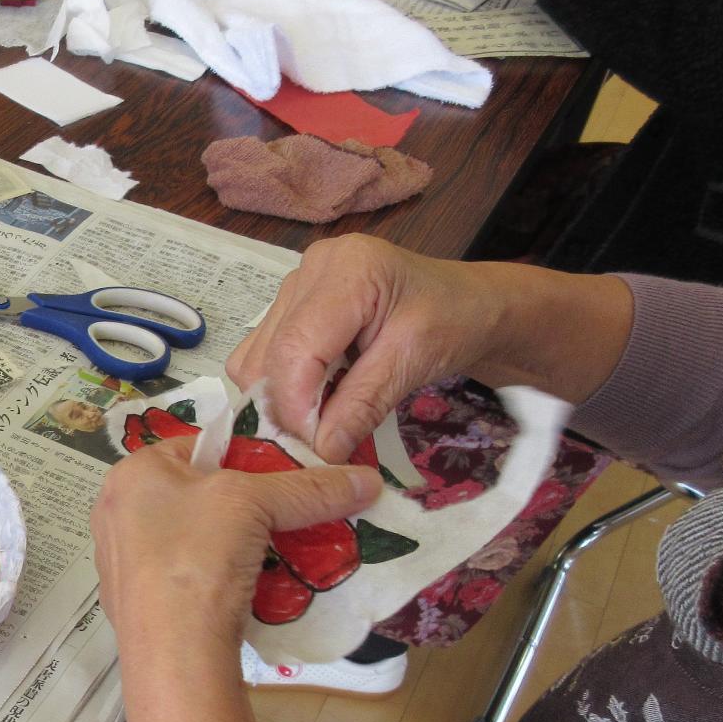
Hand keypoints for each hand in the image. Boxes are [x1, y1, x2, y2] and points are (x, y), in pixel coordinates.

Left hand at [91, 435, 379, 648]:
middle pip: (195, 493)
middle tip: (285, 515)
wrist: (174, 652)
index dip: (243, 453)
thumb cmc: (198, 555)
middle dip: (242, 504)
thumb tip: (368, 480)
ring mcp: (122, 564)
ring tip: (273, 553)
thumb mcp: (256, 504)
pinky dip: (216, 579)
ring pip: (191, 538)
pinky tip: (248, 590)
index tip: (283, 474)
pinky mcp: (136, 606)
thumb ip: (310, 488)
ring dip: (232, 544)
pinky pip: (186, 578)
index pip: (195, 445)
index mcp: (130, 474)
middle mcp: (115, 514)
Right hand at [226, 235, 507, 462]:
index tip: (317, 449)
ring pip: (254, 358)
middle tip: (322, 444)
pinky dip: (282, 387)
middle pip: (267, 354)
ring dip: (281, 399)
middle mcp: (309, 270)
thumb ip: (364, 403)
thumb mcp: (416, 361)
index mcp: (346, 269)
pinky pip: (262, 354)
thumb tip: (322, 452)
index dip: (297, 405)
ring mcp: (295, 285)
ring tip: (324, 420)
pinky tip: (318, 397)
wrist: (468, 303)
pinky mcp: (289, 305)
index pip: (296, 347)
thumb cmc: (455, 322)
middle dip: (287, 408)